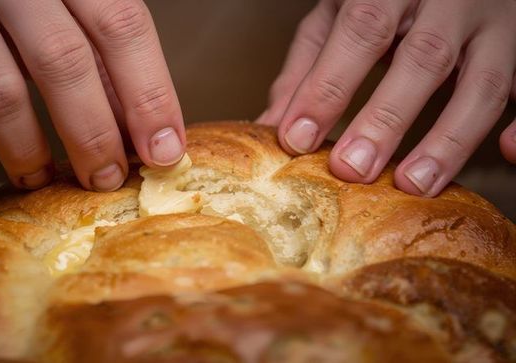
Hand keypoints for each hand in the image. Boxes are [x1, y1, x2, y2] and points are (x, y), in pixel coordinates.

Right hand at [0, 0, 185, 190]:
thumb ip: (101, 56)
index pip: (121, 26)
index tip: (164, 152)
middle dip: (92, 136)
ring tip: (41, 178)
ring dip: (26, 151)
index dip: (149, 96)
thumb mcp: (64, 7)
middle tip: (104, 179)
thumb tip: (143, 131)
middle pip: (63, 63)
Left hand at [258, 0, 515, 196]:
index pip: (360, 29)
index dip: (329, 85)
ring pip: (484, 82)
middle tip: (352, 170)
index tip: (297, 139)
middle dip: (385, 118)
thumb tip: (271, 126)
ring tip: (412, 184)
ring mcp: (497, 24)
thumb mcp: (341, 14)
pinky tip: (507, 152)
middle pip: (423, 58)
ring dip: (449, 138)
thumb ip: (309, 66)